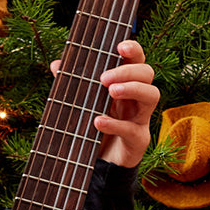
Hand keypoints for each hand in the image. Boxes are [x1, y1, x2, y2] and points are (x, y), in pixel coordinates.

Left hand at [50, 40, 158, 168]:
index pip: (137, 59)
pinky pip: (133, 129)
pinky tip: (98, 121)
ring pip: (152, 95)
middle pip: (147, 73)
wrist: (102, 162)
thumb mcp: (83, 103)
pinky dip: (116, 124)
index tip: (120, 47)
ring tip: (111, 91)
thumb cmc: (96, 125)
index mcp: (126, 83)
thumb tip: (56, 65)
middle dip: (127, 71)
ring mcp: (141, 118)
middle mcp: (137, 98)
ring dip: (132, 89)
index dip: (134, 49)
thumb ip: (72, 84)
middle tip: (104, 78)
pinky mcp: (138, 140)